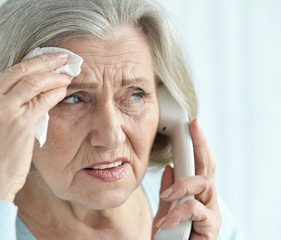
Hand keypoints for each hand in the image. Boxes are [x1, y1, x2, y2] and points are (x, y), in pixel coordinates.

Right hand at [0, 52, 70, 201]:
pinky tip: (64, 90)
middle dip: (45, 61)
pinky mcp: (18, 123)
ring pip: (34, 81)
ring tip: (68, 73)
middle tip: (62, 57)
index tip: (45, 60)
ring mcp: (1, 111)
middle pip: (21, 70)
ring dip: (54, 76)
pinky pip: (43, 100)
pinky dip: (56, 92)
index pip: (8, 73)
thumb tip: (30, 92)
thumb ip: (3, 106)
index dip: (31, 64)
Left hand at [152, 119, 221, 239]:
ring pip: (203, 184)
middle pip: (208, 167)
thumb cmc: (171, 238)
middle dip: (201, 144)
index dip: (198, 144)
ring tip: (166, 196)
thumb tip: (169, 169)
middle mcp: (208, 201)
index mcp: (198, 195)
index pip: (200, 165)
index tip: (193, 125)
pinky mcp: (211, 228)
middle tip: (193, 127)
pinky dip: (177, 212)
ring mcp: (211, 213)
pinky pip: (194, 210)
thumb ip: (169, 192)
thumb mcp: (165, 211)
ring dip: (183, 185)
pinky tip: (165, 221)